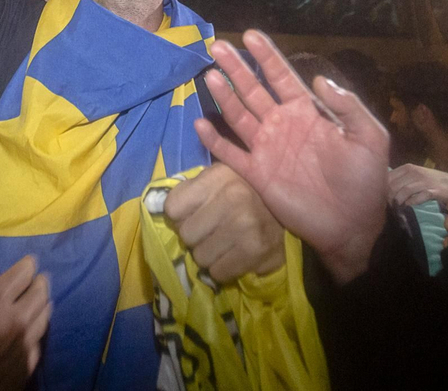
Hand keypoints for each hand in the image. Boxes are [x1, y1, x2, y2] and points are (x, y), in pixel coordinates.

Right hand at [0, 256, 50, 390]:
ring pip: (45, 316)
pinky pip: (39, 342)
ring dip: (42, 305)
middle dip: (39, 282)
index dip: (27, 265)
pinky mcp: (27, 366)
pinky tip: (31, 332)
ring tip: (38, 302)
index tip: (28, 263)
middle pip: (41, 292)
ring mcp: (25, 344)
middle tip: (37, 280)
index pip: (23, 273)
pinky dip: (37, 331)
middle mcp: (16, 319)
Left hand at [163, 163, 284, 283]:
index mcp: (218, 176)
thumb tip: (156, 210)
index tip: (195, 213)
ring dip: (210, 254)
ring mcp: (246, 226)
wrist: (291, 205)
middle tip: (214, 230)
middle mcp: (232, 198)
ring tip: (226, 242)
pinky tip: (236, 255)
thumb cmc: (245, 191)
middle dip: (197, 236)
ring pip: (201, 257)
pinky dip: (224, 268)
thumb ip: (190, 190)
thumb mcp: (218, 177)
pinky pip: (218, 272)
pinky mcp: (257, 251)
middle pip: (186, 235)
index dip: (180, 215)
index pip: (172, 208)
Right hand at [193, 30, 389, 284]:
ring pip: (238, 115)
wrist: (352, 224)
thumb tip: (319, 79)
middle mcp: (282, 124)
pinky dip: (214, 139)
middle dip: (236, 67)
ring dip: (224, 95)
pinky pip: (230, 153)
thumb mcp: (369, 137)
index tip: (249, 35)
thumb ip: (347, 106)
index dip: (266, 55)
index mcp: (307, 112)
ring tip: (209, 75)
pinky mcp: (256, 174)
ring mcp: (267, 148)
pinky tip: (201, 122)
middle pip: (253, 89)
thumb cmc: (364, 180)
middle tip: (216, 46)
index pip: (282, 76)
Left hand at [388, 164, 447, 207]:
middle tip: (390, 205)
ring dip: (399, 201)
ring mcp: (424, 181)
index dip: (383, 189)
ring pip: (404, 191)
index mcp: (408, 168)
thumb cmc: (431, 180)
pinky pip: (419, 197)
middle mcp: (415, 172)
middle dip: (389, 197)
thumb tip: (383, 188)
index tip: (382, 198)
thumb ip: (400, 179)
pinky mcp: (433, 191)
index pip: (388, 177)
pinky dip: (412, 202)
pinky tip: (409, 205)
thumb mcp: (414, 176)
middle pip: (394, 185)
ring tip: (397, 207)